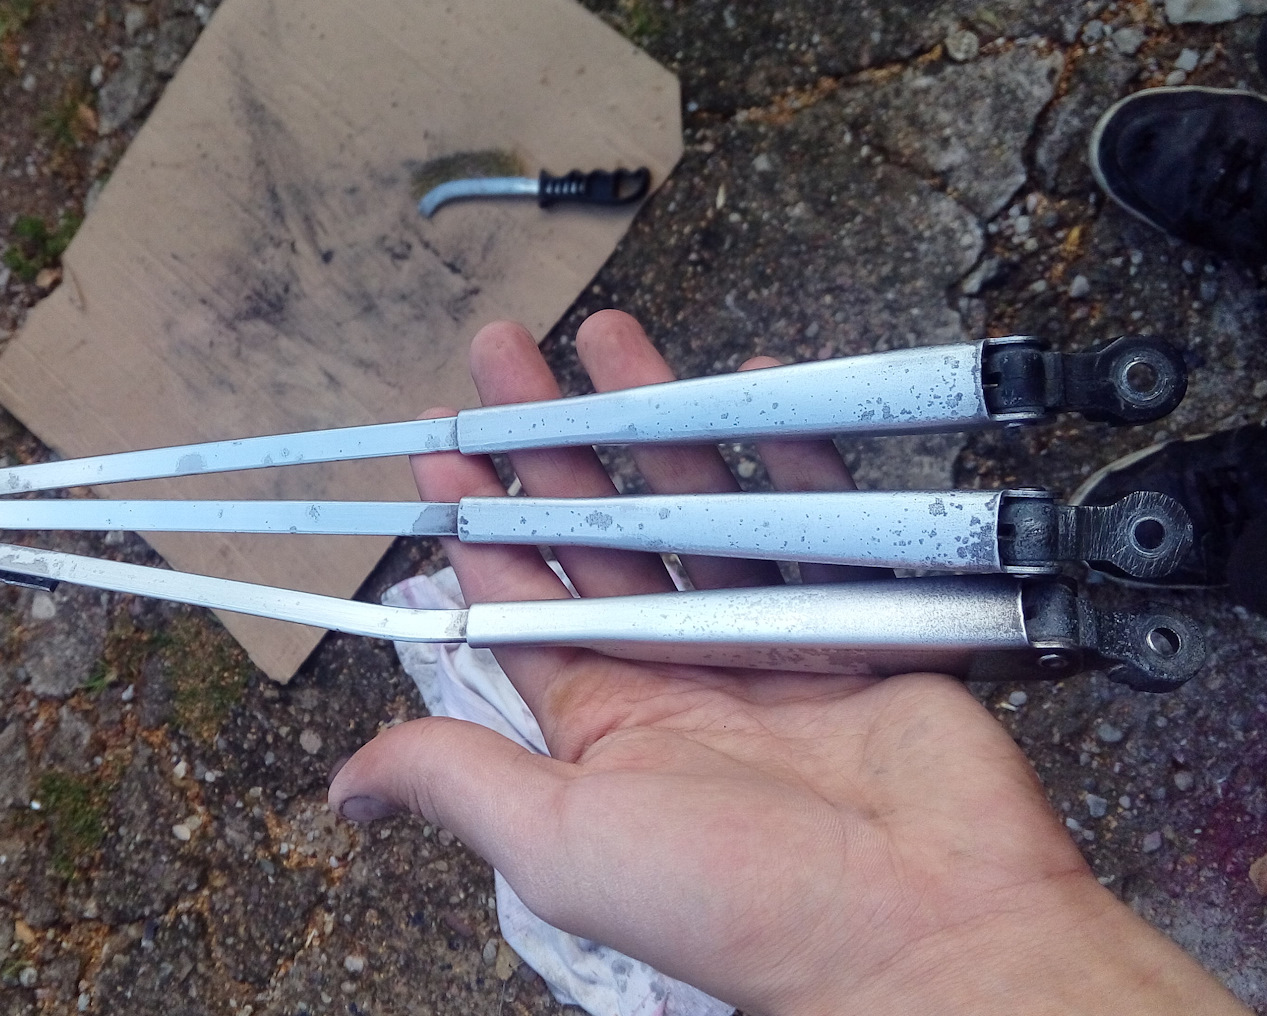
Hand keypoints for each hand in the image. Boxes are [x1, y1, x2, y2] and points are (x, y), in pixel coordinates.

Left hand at [329, 311, 1245, 1015]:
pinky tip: (759, 380)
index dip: (478, 521)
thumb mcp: (559, 843)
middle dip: (550, 440)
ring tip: (608, 335)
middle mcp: (683, 672)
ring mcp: (776, 641)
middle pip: (604, 530)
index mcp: (607, 722)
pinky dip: (798, 451)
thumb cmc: (731, 902)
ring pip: (703, 505)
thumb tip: (344, 788)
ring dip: (658, 418)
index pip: (525, 599)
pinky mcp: (866, 621)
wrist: (922, 931)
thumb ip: (460, 783)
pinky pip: (824, 517)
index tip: (439, 445)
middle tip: (504, 353)